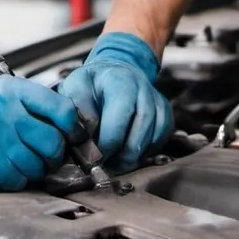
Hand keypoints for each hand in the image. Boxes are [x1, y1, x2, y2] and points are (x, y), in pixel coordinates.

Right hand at [0, 76, 81, 190]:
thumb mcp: (4, 95)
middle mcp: (2, 110)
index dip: (73, 127)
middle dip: (54, 154)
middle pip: (53, 142)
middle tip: (44, 154)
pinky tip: (5, 169)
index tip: (73, 136)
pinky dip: (18, 180)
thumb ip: (36, 104)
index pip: (62, 108)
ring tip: (21, 160)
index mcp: (11, 88)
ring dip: (35, 169)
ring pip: (39, 166)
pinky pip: (20, 181)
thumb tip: (76, 126)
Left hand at [57, 32, 171, 171]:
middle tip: (108, 165)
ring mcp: (156, 98)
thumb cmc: (91, 84)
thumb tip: (84, 134)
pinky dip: (148, 150)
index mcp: (119, 81)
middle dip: (125, 153)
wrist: (112, 73)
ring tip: (117, 163)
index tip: (95, 157)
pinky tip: (131, 152)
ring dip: (136, 155)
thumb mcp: (74, 87)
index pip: (120, 116)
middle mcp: (142, 87)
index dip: (108, 142)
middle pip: (142, 125)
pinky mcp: (164, 111)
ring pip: (155, 134)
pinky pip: (162, 137)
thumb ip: (74, 108)